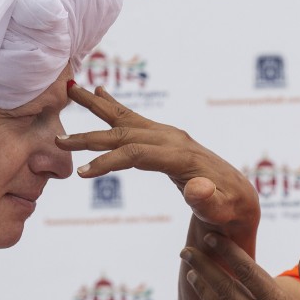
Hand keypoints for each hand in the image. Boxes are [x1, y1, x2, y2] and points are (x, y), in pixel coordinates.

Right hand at [56, 83, 259, 229]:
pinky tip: (100, 91)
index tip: (81, 173)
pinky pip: (134, 119)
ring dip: (97, 105)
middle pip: (125, 131)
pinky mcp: (166, 138)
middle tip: (58, 140)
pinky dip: (113, 105)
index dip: (109, 162)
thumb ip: (209, 201)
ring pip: (127, 117)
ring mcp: (169, 135)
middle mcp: (173, 139)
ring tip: (71, 89)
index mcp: (182, 156)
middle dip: (91, 136)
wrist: (240, 196)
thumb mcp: (223, 210)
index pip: (137, 154)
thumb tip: (197, 188)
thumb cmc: (230, 208)